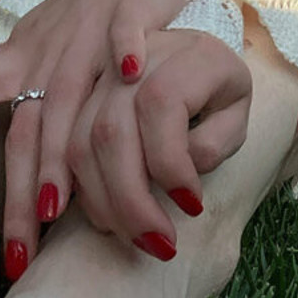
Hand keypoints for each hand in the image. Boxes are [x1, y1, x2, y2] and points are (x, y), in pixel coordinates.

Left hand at [0, 0, 199, 277]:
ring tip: (56, 211)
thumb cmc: (83, 7)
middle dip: (17, 196)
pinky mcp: (131, 14)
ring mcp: (88, 34)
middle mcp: (47, 52)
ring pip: (70, 100)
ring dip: (61, 155)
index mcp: (18, 56)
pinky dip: (128, 55)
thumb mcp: (34, 41)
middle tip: (14, 258)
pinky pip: (126, 38)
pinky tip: (131, 77)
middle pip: (24, 130)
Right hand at [63, 26, 252, 258]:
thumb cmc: (220, 95)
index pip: (160, 103)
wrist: (198, 60)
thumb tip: (174, 182)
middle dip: (130, 199)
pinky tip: (104, 218)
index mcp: (188, 54)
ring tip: (133, 237)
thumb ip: (214, 142)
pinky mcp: (83, 96)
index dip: (171, 162)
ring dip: (101, 202)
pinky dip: (76, 190)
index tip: (192, 204)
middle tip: (159, 244)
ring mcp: (104, 73)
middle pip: (110, 128)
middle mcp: (138, 56)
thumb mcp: (236, 113)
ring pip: (79, 141)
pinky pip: (62, 145)